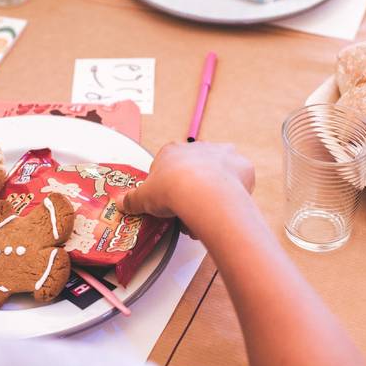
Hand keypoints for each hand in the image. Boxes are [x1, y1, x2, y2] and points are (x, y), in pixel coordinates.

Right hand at [119, 142, 253, 218]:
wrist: (203, 193)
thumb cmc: (171, 190)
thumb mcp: (143, 198)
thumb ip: (133, 199)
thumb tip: (122, 202)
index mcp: (173, 151)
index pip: (168, 167)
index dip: (167, 187)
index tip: (167, 203)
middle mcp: (199, 148)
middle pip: (194, 171)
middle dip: (191, 191)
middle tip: (187, 214)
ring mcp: (223, 154)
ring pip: (218, 175)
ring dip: (212, 193)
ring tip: (206, 216)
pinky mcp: (242, 166)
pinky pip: (239, 181)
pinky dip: (234, 194)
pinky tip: (226, 208)